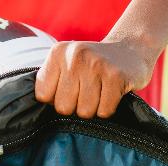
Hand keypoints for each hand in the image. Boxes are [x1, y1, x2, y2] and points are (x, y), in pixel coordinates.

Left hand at [35, 40, 155, 118]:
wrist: (131, 49)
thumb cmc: (91, 66)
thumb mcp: (65, 65)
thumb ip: (49, 83)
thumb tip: (36, 114)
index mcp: (58, 53)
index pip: (43, 96)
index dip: (55, 100)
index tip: (68, 90)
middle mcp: (75, 56)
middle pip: (63, 108)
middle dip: (75, 107)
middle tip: (86, 92)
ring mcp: (96, 65)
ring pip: (84, 112)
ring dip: (93, 108)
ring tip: (99, 92)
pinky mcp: (116, 76)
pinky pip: (104, 112)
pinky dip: (108, 108)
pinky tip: (111, 93)